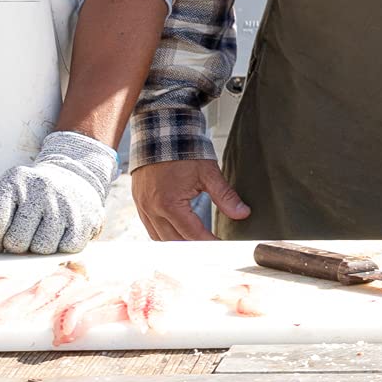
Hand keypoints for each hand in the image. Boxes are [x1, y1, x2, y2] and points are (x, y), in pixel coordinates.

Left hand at [0, 131, 118, 253]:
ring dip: (38, 250)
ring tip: (40, 234)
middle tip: (22, 236)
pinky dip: (60, 250)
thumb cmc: (28, 196)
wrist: (74, 177)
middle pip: (17, 242)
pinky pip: (66, 250)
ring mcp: (65, 204)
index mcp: (14, 181)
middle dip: (15, 246)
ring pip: (41, 249)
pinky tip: (59, 235)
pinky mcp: (86, 219)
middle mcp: (41, 189)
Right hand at [132, 158, 249, 242]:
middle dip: (195, 248)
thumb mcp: (208, 172)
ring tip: (197, 246)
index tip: (223, 247)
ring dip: (178, 245)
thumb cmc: (183, 150)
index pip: (193, 234)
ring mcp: (143, 207)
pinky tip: (176, 235)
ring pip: (159, 239)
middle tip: (212, 250)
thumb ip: (225, 196)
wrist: (161, 132)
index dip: (210, 243)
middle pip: (175, 242)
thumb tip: (242, 213)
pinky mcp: (139, 203)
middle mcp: (152, 209)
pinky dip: (163, 235)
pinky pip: (150, 228)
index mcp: (169, 204)